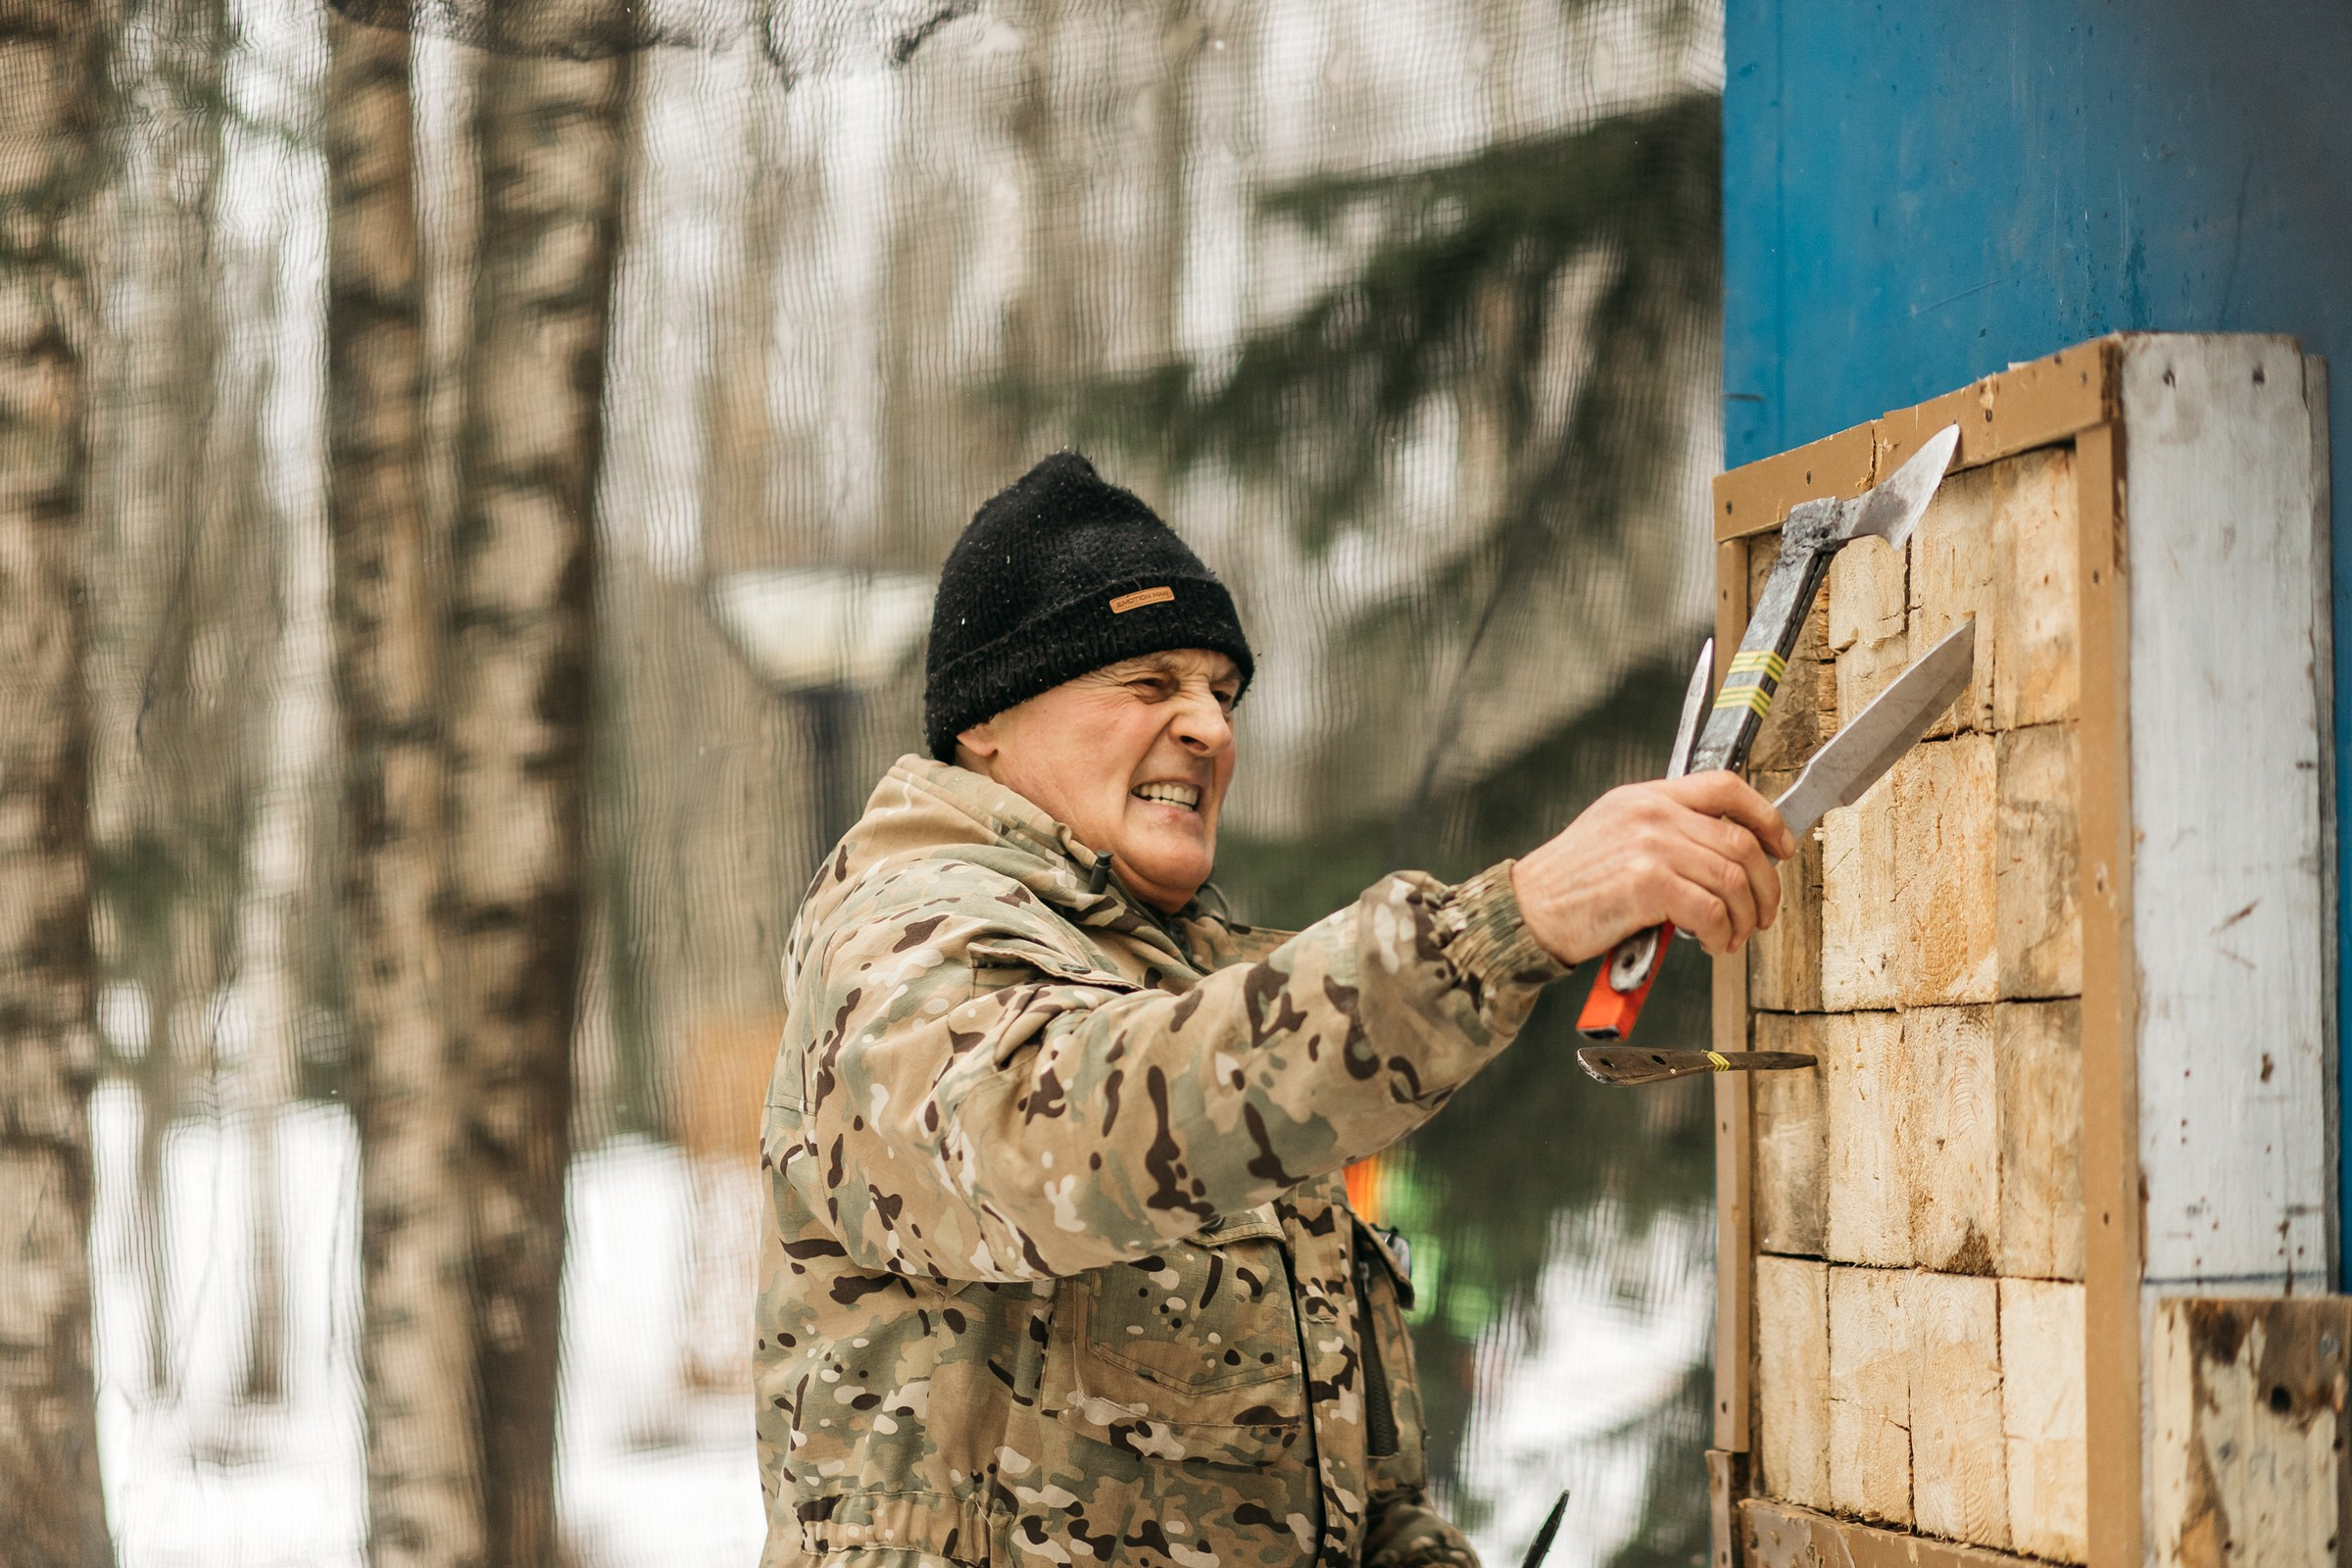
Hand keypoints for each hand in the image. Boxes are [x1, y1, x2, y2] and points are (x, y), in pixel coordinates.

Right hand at [1509, 771, 1794, 965]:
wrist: (1527, 910)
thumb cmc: (1570, 883)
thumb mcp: (1616, 834)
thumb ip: (1665, 832)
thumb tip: (1722, 859)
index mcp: (1647, 796)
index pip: (1726, 787)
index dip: (1766, 817)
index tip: (1781, 846)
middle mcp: (1652, 813)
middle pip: (1740, 842)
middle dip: (1765, 886)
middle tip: (1761, 914)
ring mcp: (1650, 845)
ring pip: (1733, 880)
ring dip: (1744, 917)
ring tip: (1732, 937)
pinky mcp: (1647, 883)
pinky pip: (1710, 910)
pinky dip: (1721, 934)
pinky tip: (1713, 944)